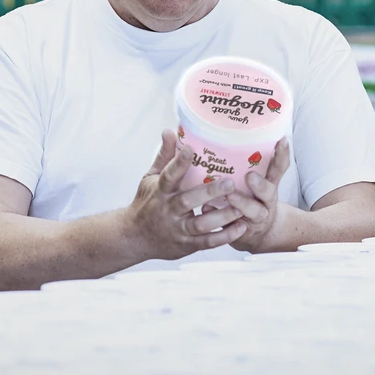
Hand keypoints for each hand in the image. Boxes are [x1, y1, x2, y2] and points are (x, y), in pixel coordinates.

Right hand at [126, 130, 247, 259]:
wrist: (134, 238)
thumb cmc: (147, 202)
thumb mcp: (150, 178)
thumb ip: (164, 157)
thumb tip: (169, 130)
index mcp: (160, 191)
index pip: (169, 175)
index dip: (179, 162)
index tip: (191, 149)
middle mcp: (168, 210)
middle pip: (188, 201)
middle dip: (209, 193)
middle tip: (230, 182)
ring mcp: (178, 229)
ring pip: (200, 224)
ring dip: (221, 217)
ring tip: (240, 208)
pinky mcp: (186, 244)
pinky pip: (207, 242)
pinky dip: (224, 237)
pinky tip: (241, 228)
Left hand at [227, 136, 290, 252]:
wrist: (258, 233)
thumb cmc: (254, 199)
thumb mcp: (260, 181)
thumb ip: (252, 162)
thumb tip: (234, 128)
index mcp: (269, 185)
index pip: (279, 168)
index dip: (282, 155)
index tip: (282, 140)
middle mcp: (266, 201)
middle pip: (269, 193)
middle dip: (260, 185)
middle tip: (250, 176)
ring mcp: (256, 218)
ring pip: (253, 212)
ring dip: (241, 204)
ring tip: (228, 196)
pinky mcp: (243, 232)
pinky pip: (233, 228)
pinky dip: (222, 221)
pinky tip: (208, 210)